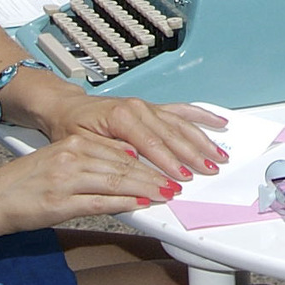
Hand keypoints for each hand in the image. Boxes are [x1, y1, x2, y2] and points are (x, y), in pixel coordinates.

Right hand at [0, 130, 180, 231]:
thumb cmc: (23, 184)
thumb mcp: (59, 161)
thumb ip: (90, 160)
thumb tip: (124, 164)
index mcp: (74, 144)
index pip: (121, 150)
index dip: (149, 158)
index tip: (167, 165)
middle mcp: (73, 156)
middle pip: (124, 165)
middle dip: (154, 174)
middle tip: (176, 181)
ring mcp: (67, 180)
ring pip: (117, 181)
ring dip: (146, 188)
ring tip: (166, 193)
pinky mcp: (61, 203)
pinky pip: (101, 201)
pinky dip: (125, 203)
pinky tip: (140, 205)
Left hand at [51, 94, 228, 181]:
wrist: (66, 107)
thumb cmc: (71, 126)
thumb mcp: (81, 144)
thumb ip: (108, 152)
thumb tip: (133, 161)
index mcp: (120, 116)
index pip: (151, 144)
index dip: (169, 162)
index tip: (182, 178)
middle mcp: (138, 108)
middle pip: (172, 135)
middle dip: (193, 155)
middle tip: (209, 171)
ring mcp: (147, 107)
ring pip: (181, 124)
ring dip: (202, 141)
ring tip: (218, 156)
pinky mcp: (152, 108)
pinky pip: (182, 111)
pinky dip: (201, 117)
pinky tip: (218, 123)